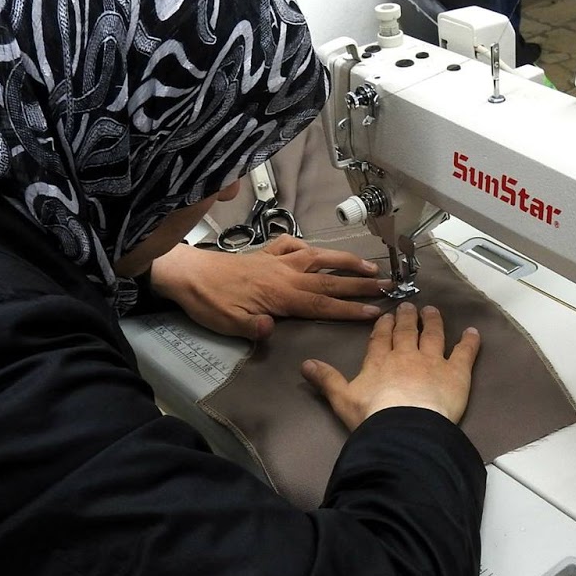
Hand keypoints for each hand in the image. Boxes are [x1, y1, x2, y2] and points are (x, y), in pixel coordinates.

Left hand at [146, 236, 387, 339]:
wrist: (187, 274)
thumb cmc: (208, 303)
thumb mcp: (227, 323)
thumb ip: (251, 327)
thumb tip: (270, 330)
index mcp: (280, 295)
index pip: (323, 303)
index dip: (350, 308)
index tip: (375, 311)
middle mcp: (285, 274)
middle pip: (330, 280)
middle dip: (361, 284)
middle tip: (389, 285)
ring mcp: (277, 260)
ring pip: (318, 258)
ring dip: (345, 261)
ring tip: (369, 264)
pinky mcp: (265, 253)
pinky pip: (291, 245)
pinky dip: (306, 246)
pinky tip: (314, 250)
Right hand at [301, 302, 480, 428]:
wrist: (405, 427)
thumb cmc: (372, 416)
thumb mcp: (342, 399)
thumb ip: (327, 380)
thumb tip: (305, 364)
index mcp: (379, 362)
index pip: (380, 339)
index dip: (383, 327)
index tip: (386, 317)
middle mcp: (406, 355)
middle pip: (406, 332)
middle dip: (407, 318)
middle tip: (410, 306)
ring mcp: (433, 361)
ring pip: (433, 335)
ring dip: (434, 322)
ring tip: (433, 311)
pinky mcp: (456, 372)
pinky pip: (465, 352)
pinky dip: (470, 342)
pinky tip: (473, 332)